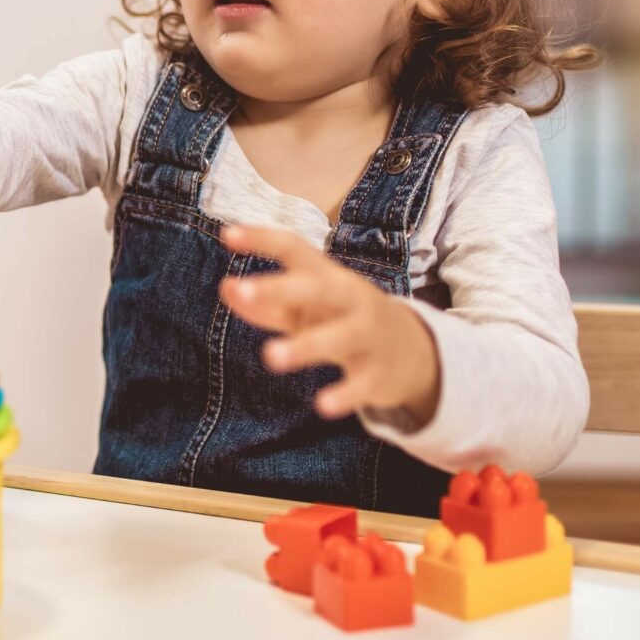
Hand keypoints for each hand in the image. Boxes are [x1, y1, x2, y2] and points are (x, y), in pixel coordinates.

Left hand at [217, 224, 440, 423]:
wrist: (414, 351)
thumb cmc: (343, 321)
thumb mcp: (306, 309)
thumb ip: (267, 303)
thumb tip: (225, 289)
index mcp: (327, 277)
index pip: (294, 249)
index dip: (262, 240)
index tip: (227, 234)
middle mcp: (350, 299)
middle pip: (317, 287)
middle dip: (280, 288)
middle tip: (242, 289)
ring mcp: (366, 335)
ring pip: (338, 337)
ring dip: (305, 346)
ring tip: (271, 356)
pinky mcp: (378, 375)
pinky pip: (360, 384)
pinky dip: (344, 395)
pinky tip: (322, 405)